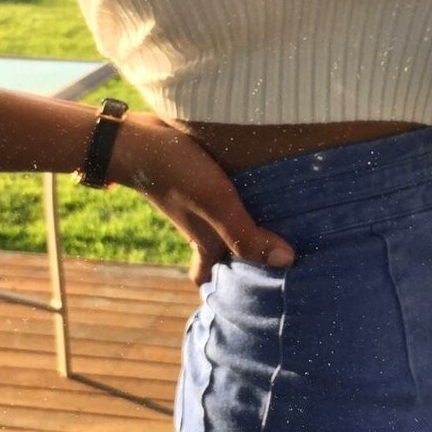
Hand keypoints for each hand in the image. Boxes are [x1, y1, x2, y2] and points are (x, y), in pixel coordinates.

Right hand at [106, 112, 294, 288]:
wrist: (140, 135)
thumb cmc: (177, 174)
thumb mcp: (216, 205)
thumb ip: (246, 234)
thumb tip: (288, 261)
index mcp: (206, 242)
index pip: (209, 279)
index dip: (225, 291)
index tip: (252, 296)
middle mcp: (206, 226)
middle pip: (227, 252)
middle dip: (250, 258)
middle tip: (283, 260)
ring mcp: (204, 202)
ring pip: (232, 223)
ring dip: (255, 225)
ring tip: (292, 224)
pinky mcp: (208, 178)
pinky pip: (233, 195)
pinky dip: (249, 195)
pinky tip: (275, 183)